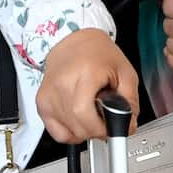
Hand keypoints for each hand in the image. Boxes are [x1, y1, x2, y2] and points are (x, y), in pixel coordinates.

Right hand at [37, 29, 139, 143]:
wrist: (72, 40)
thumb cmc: (97, 53)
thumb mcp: (125, 71)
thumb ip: (130, 100)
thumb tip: (128, 126)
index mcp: (84, 74)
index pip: (84, 113)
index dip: (101, 128)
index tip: (112, 127)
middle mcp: (62, 84)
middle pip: (77, 126)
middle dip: (96, 131)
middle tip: (105, 120)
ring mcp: (49, 95)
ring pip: (68, 132)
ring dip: (84, 131)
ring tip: (92, 112)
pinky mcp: (41, 103)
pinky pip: (56, 133)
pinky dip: (70, 132)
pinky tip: (79, 118)